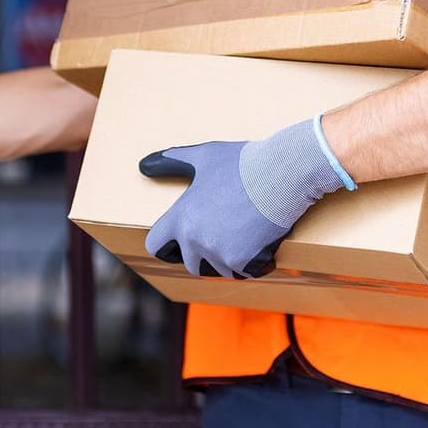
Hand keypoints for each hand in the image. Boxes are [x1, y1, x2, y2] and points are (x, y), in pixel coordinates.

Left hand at [139, 117, 355, 278]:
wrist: (283, 174)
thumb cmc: (243, 163)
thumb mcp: (204, 156)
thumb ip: (171, 162)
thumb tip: (144, 166)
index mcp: (181, 217)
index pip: (156, 245)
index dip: (167, 245)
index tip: (178, 244)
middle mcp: (195, 239)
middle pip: (191, 263)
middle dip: (205, 254)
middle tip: (225, 234)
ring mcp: (219, 253)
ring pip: (220, 268)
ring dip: (232, 258)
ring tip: (246, 233)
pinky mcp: (244, 262)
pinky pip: (246, 271)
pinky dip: (255, 261)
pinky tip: (263, 240)